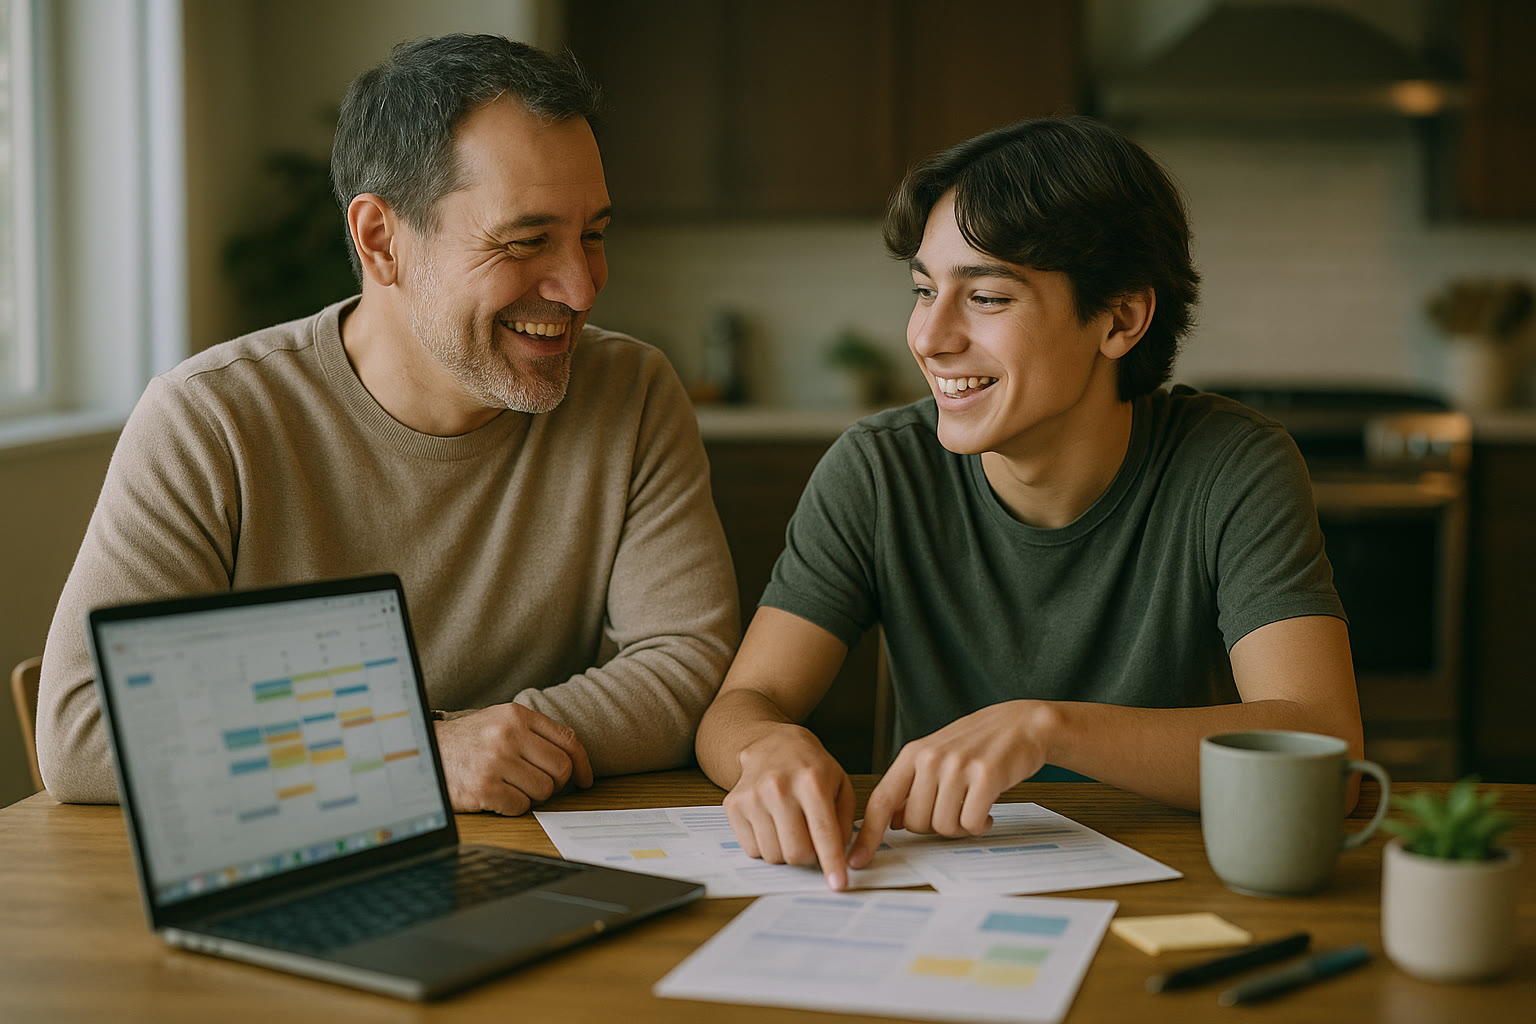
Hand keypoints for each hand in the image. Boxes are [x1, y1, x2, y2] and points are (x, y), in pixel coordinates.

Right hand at [434, 703, 593, 815]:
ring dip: (532, 796)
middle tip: (538, 785)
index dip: (582, 764)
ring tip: (512, 787)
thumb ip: (534, 733)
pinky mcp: (483, 788)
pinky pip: (520, 806)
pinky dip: (513, 807)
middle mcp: (508, 735)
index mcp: (516, 716)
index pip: (568, 740)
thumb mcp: (500, 722)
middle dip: (555, 783)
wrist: (424, 752)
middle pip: (561, 769)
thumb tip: (573, 761)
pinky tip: (497, 796)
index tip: (584, 780)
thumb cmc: (468, 741)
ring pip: (543, 791)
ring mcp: (495, 762)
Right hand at [722, 724, 855, 889]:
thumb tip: (840, 859)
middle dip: (809, 857)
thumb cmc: (811, 767)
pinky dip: (766, 846)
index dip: (832, 863)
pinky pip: (752, 850)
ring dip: (786, 851)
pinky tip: (772, 824)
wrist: (772, 744)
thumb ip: (845, 822)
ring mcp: (752, 796)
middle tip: (812, 843)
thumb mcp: (840, 785)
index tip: (838, 885)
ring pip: (773, 855)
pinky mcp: (733, 805)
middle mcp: (779, 787)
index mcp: (811, 781)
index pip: (823, 832)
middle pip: (796, 852)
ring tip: (791, 828)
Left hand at [849, 700, 1048, 868]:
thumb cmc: (977, 745)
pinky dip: (980, 825)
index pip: (881, 800)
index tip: (858, 860)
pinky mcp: (987, 776)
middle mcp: (931, 758)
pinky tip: (988, 810)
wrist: (1022, 724)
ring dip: (960, 826)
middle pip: (916, 823)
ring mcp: (958, 766)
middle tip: (954, 810)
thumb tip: (894, 822)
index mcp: (913, 754)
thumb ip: (913, 786)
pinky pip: (971, 823)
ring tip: (972, 806)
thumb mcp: (936, 756)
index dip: (868, 835)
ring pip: (944, 826)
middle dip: (935, 827)